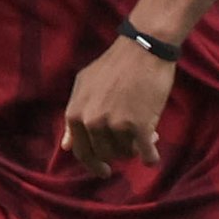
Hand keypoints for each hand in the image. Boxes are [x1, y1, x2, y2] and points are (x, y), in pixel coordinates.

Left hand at [60, 36, 176, 176]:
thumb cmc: (114, 65)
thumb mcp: (84, 86)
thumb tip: (65, 146)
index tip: (104, 169)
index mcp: (75, 113)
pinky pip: (145, 153)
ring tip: (146, 132)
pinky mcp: (139, 126)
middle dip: (119, 151)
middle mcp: (92, 122)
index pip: (81, 151)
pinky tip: (152, 158)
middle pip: (105, 154)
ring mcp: (115, 125)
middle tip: (131, 142)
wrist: (143, 48)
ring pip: (125, 153)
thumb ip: (74, 117)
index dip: (93, 163)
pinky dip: (150, 157)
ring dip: (135, 148)